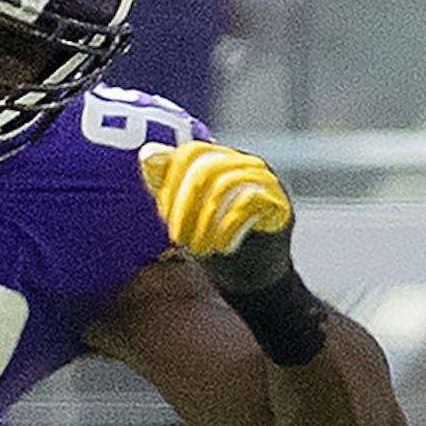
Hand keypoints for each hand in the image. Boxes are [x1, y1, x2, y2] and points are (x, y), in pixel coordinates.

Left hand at [139, 139, 294, 297]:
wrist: (250, 272)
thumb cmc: (212, 237)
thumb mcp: (180, 212)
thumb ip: (165, 184)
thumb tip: (147, 154)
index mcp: (218, 160)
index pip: (189, 153)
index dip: (170, 183)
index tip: (163, 214)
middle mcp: (242, 163)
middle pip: (205, 169)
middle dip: (184, 207)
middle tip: (177, 239)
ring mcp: (264, 180)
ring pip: (225, 184)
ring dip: (204, 222)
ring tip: (198, 248)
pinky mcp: (278, 202)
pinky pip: (249, 200)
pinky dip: (228, 226)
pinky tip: (221, 246)